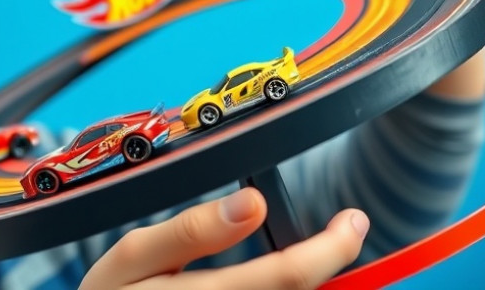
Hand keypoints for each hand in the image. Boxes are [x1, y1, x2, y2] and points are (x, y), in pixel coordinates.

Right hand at [81, 187, 368, 289]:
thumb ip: (192, 230)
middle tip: (345, 233)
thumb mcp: (133, 255)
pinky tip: (276, 281)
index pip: (285, 277)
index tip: (352, 221)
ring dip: (308, 284)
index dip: (330, 249)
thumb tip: (255, 202)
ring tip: (307, 259)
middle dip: (330, 265)